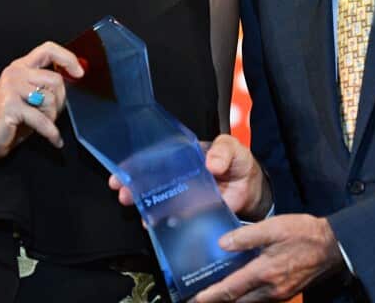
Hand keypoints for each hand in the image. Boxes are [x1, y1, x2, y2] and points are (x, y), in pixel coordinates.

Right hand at [0, 41, 83, 159]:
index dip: (67, 58)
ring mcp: (10, 87)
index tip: (79, 73)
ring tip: (43, 124)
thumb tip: (74, 79)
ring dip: (52, 118)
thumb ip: (47, 86)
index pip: (48, 50)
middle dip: (60, 102)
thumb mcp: (31, 97)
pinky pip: (42, 119)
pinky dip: (51, 133)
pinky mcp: (10, 105)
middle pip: (55, 80)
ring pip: (51, 99)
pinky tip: (54, 140)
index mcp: (21, 67)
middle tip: (52, 114)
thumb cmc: (10, 119)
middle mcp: (15, 72)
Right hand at [108, 135, 269, 218]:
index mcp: (184, 156)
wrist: (252, 188)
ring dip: (144, 206)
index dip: (137, 164)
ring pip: (158, 200)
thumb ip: (223, 152)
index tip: (122, 171)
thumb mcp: (233, 149)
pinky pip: (173, 218)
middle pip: (151, 180)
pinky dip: (162, 222)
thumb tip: (211, 164)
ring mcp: (183, 195)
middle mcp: (179, 175)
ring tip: (136, 211)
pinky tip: (153, 225)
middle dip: (134, 186)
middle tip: (123, 194)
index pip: (156, 157)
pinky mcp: (191, 213)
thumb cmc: (238, 162)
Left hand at [193, 214, 343, 301]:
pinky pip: (260, 299)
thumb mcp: (273, 228)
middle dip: (218, 300)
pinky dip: (247, 296)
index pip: (230, 289)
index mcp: (264, 273)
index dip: (211, 295)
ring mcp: (279, 294)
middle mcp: (270, 289)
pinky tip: (242, 287)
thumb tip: (222, 244)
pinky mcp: (286, 292)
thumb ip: (246, 235)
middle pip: (237, 301)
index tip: (195, 298)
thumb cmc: (304, 234)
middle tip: (200, 297)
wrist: (334, 246)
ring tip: (217, 292)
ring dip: (233, 299)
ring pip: (249, 302)